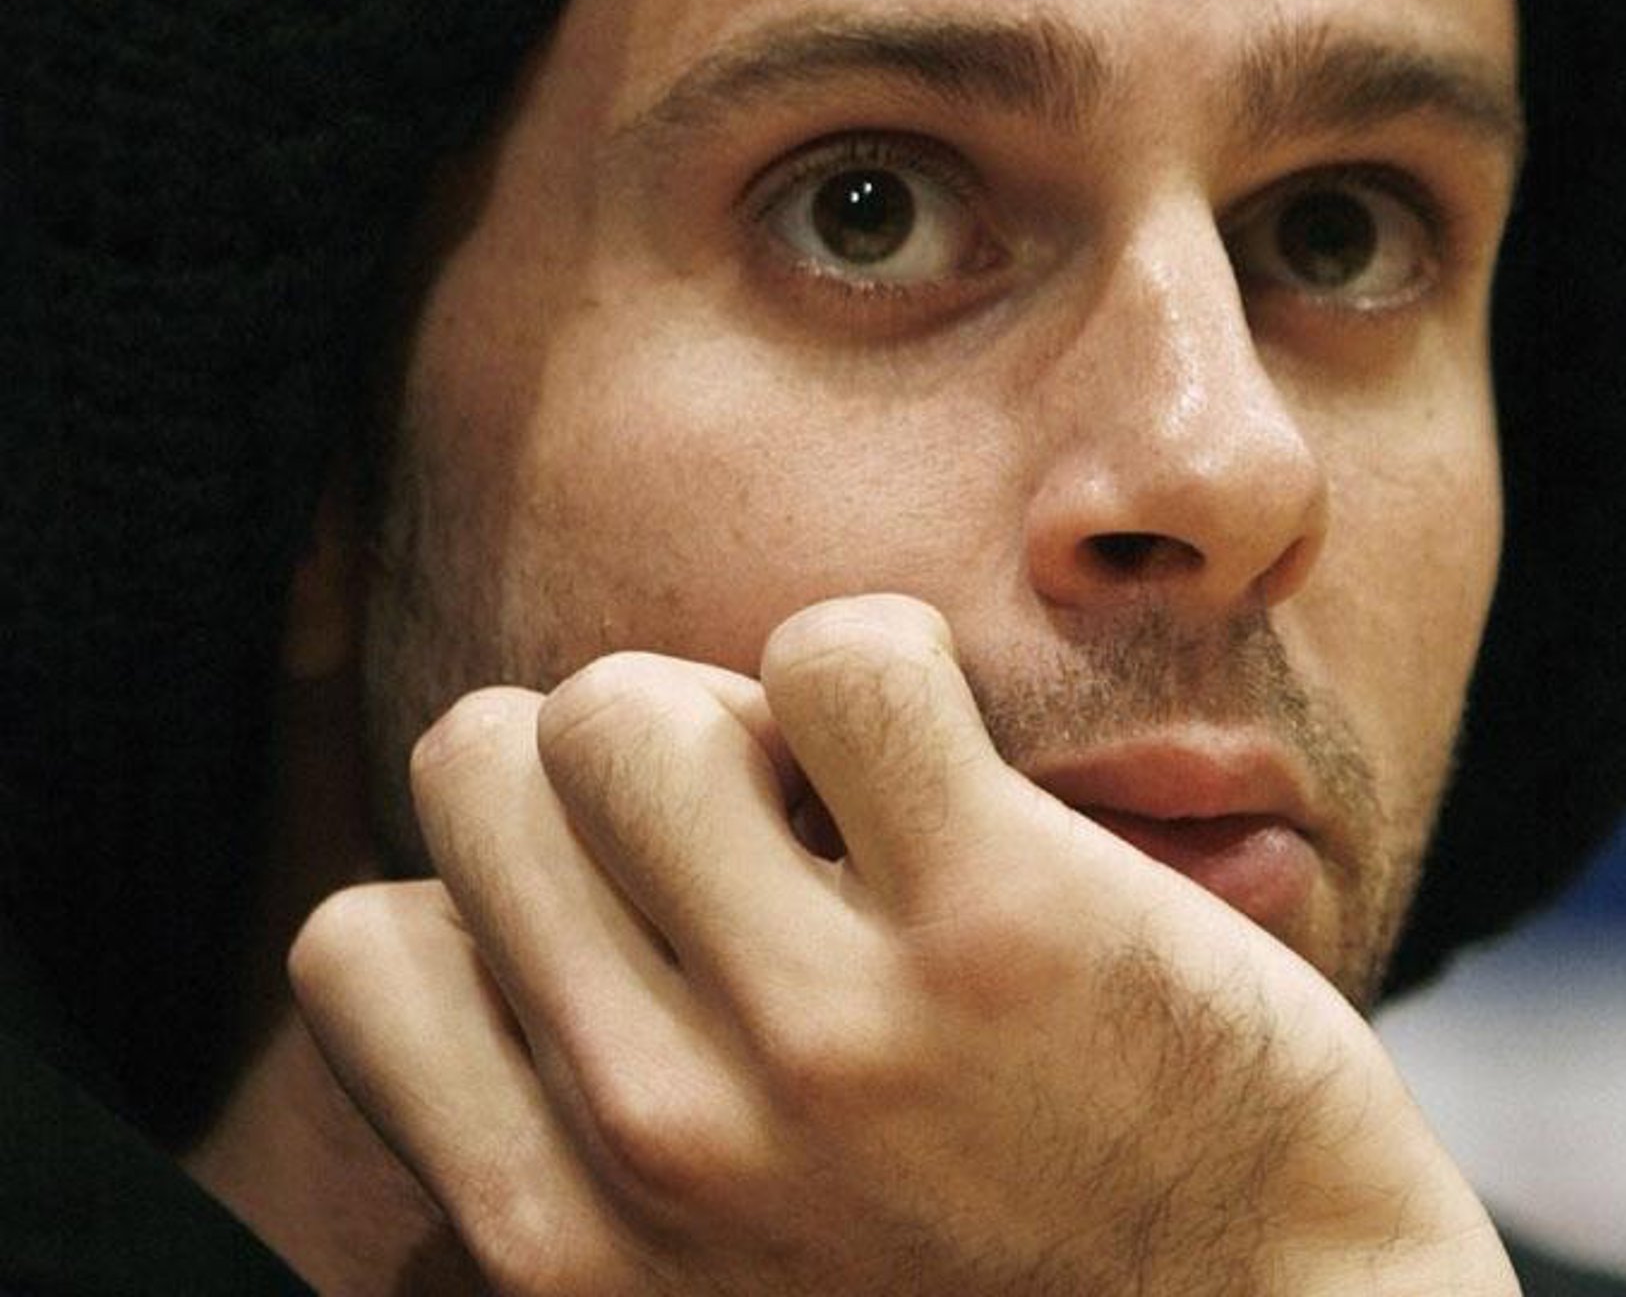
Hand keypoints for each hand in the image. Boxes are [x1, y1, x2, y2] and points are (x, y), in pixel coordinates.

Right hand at [291, 594, 1515, 1295]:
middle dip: (612, 756)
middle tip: (753, 830)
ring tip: (849, 799)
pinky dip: (882, 661)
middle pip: (483, 762)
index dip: (511, 884)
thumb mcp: (717, 1277)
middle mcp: (656, 1139)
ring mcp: (824, 1031)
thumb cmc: (986, 1278)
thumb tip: (452, 965)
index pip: (362, 945)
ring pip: (624, 701)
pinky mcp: (995, 920)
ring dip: (737, 703)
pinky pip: (839, 658)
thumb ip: (568, 1158)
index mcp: (562, 1241)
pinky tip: (948, 754)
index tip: (644, 916)